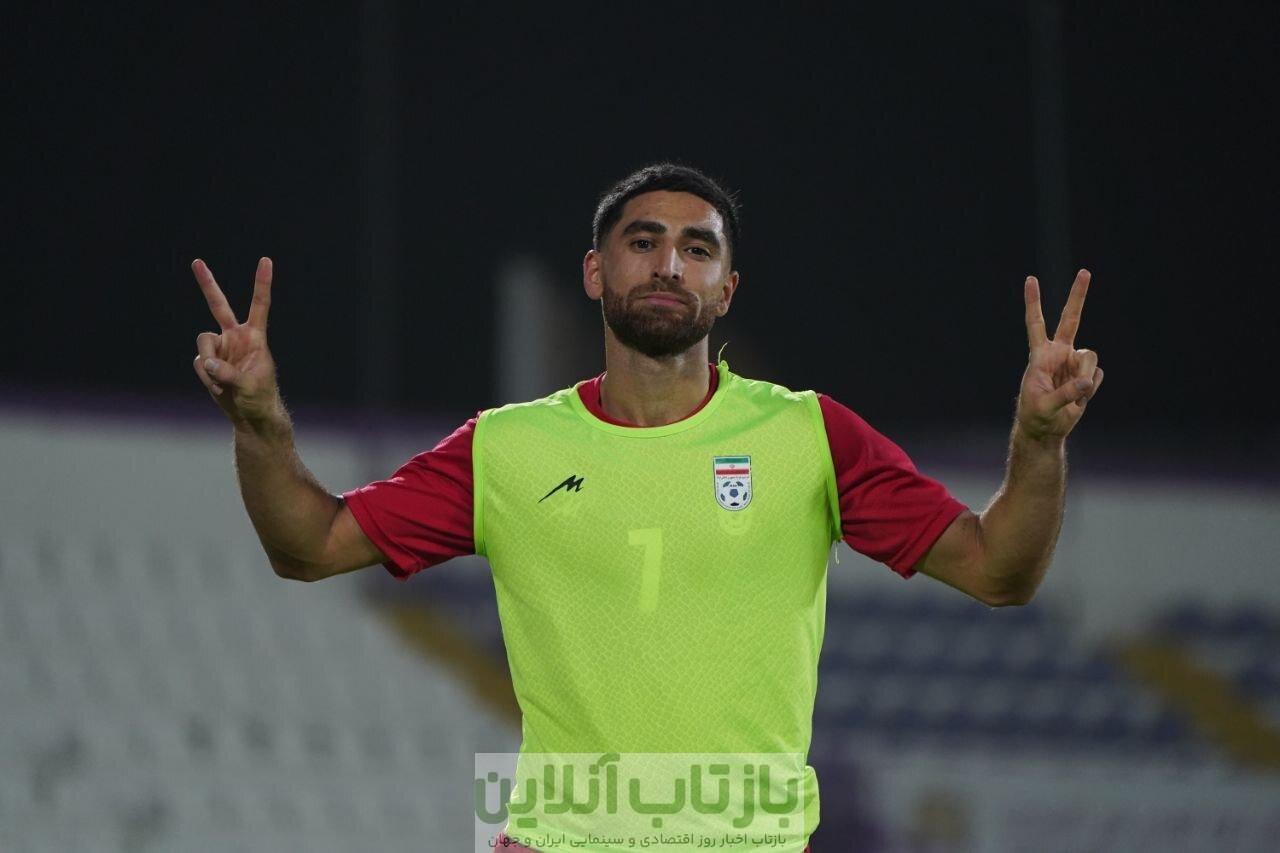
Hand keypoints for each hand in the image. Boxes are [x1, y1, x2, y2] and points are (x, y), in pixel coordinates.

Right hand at [191, 257, 281, 425]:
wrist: (249, 414)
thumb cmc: (259, 397)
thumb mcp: (249, 386)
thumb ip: (228, 373)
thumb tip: (207, 362)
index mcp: (254, 336)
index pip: (259, 304)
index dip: (262, 282)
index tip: (266, 260)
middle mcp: (235, 337)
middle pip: (218, 305)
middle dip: (207, 284)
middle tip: (197, 261)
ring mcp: (220, 347)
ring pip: (203, 343)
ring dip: (208, 364)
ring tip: (221, 382)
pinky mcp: (208, 360)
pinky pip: (199, 362)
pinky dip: (206, 377)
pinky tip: (218, 387)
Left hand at [1016, 269, 1103, 441]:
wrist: (1046, 429)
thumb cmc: (1036, 416)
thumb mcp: (1045, 407)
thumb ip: (1065, 393)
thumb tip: (1087, 381)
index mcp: (1040, 355)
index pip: (1036, 324)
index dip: (1034, 302)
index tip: (1030, 279)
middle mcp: (1059, 354)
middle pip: (1071, 319)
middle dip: (1078, 296)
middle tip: (1086, 271)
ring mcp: (1074, 363)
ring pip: (1090, 357)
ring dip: (1084, 377)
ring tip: (1073, 396)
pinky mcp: (1086, 375)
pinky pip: (1096, 377)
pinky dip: (1090, 391)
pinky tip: (1079, 400)